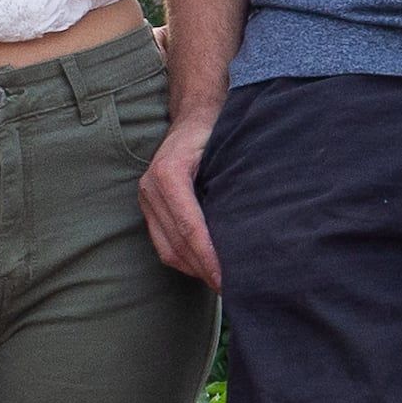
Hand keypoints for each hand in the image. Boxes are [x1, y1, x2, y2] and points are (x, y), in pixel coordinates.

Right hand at [139, 112, 221, 289]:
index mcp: (169, 174)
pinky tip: (207, 268)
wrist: (196, 112)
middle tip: (234, 289)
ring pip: (167, 249)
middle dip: (204, 270)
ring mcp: (147, 198)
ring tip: (222, 284)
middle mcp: (151, 187)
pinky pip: (163, 243)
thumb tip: (255, 224)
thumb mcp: (227, 148)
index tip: (227, 278)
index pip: (189, 226)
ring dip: (195, 270)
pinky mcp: (149, 206)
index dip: (208, 256)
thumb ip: (234, 181)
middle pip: (176, 243)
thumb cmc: (218, 128)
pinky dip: (185, 260)